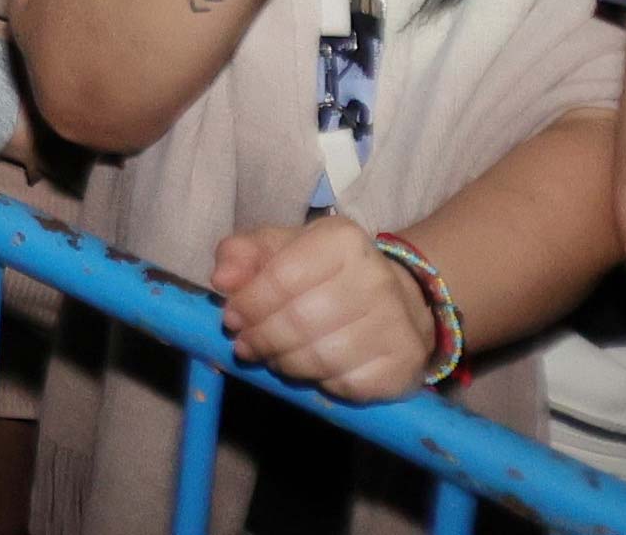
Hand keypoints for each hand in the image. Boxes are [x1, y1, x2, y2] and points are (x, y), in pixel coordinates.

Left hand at [211, 217, 441, 401]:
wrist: (398, 298)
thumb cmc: (327, 272)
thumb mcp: (283, 249)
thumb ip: (244, 254)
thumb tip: (222, 277)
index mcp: (342, 240)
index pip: (283, 277)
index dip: (249, 303)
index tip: (232, 318)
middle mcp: (376, 278)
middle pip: (299, 321)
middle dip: (262, 337)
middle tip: (246, 344)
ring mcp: (395, 323)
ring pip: (320, 357)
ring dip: (284, 362)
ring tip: (273, 356)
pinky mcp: (402, 364)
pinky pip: (345, 385)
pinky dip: (319, 382)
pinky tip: (311, 369)